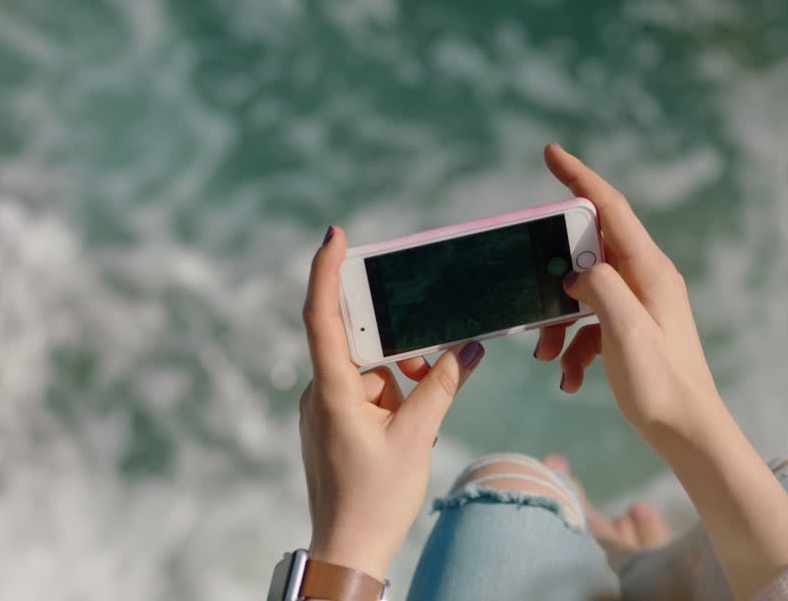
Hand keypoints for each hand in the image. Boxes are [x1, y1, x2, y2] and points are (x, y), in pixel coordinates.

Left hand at [299, 226, 483, 579]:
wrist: (348, 550)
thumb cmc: (375, 499)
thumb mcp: (417, 437)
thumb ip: (441, 386)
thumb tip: (467, 347)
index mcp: (332, 391)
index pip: (322, 317)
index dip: (325, 272)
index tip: (334, 236)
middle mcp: (320, 393)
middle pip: (358, 344)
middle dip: (399, 349)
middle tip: (427, 370)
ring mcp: (324, 408)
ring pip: (368, 371)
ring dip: (400, 379)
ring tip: (420, 417)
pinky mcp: (333, 423)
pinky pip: (366, 392)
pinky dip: (392, 396)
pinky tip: (410, 424)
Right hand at [533, 143, 725, 447]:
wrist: (688, 432)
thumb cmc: (661, 384)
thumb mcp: (624, 331)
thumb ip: (599, 286)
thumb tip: (577, 270)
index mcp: (650, 270)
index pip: (610, 207)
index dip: (579, 176)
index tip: (551, 152)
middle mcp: (648, 278)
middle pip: (588, 253)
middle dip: (553, 278)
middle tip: (534, 301)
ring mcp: (641, 304)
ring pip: (583, 293)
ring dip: (558, 323)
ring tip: (548, 358)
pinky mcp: (633, 329)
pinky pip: (590, 323)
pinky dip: (573, 346)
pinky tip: (569, 379)